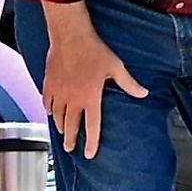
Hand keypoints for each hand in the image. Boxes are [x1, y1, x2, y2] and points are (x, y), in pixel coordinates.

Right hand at [37, 5, 146, 159]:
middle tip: (71, 149)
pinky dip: (49, 110)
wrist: (70, 35)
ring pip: (57, 117)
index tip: (89, 154)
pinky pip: (47, 103)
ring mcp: (59, 92)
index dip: (91, 143)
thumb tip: (144, 93)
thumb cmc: (93, 50)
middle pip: (70, 127)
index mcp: (90, 98)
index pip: (91, 127)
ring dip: (60, 126)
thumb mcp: (116, 66)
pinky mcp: (48, 84)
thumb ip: (129, 83)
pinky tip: (51, 112)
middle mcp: (73, 99)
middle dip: (71, 140)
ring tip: (63, 132)